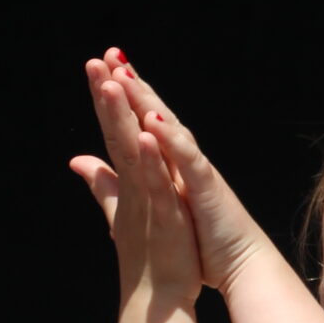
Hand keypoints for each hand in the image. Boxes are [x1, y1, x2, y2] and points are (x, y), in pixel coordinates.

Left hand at [83, 48, 276, 294]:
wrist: (239, 268)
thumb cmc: (203, 240)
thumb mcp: (151, 207)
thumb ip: (115, 183)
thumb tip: (84, 166)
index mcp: (170, 166)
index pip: (143, 124)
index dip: (123, 98)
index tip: (101, 69)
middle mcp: (184, 161)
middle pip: (155, 114)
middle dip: (133, 84)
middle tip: (110, 54)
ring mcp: (197, 172)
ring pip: (170, 129)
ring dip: (147, 101)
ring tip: (123, 75)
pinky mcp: (207, 190)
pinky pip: (188, 160)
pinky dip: (170, 140)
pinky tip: (152, 121)